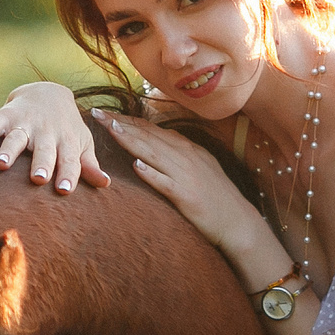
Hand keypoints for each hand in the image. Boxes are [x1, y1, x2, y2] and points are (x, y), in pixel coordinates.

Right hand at [0, 82, 109, 193]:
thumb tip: (105, 185)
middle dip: (41, 163)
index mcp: (66, 141)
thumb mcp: (81, 142)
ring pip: (17, 137)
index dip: (68, 174)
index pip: (69, 159)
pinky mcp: (7, 115)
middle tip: (38, 179)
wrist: (49, 91)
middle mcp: (46, 132)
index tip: (64, 190)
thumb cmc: (66, 127)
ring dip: (9, 150)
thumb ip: (88, 164)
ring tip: (0, 164)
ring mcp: (26, 123)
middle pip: (44, 149)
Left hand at [92, 108, 282, 284]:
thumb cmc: (217, 195)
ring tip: (112, 129)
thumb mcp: (200, 165)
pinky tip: (137, 166)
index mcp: (186, 148)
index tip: (106, 113)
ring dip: (132, 141)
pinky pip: (166, 183)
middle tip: (97, 113)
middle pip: (148, 136)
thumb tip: (158, 140)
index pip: (152, 129)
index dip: (127, 120)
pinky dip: (151, 174)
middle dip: (121, 124)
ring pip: (153, 154)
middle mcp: (185, 156)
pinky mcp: (187, 196)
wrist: (238, 221)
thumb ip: (179, 152)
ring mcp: (185, 175)